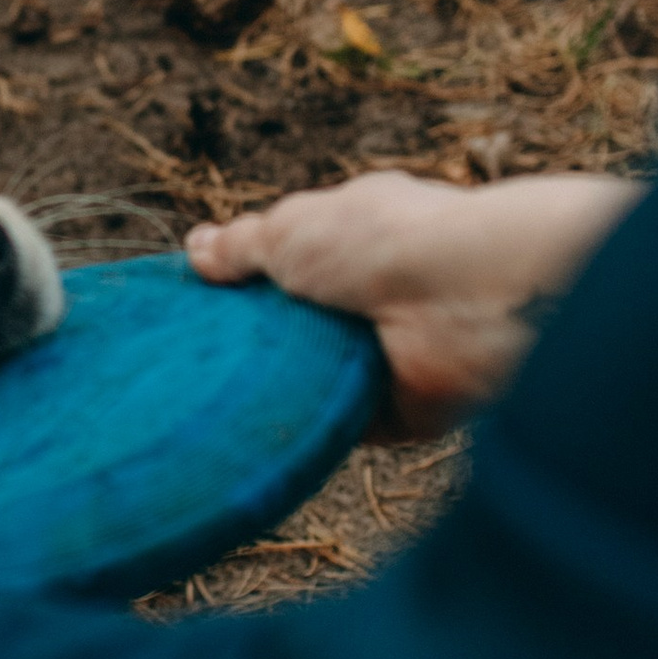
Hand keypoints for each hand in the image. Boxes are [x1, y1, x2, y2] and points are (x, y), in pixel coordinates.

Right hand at [185, 169, 639, 432]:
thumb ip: (242, 244)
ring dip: (277, 385)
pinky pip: (338, 426)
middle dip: (252, 340)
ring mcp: (388, 352)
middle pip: (297, 323)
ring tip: (210, 402)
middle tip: (191, 362)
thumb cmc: (380, 245)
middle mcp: (374, 293)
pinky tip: (261, 431)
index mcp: (356, 236)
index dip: (246, 278)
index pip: (292, 258)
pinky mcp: (399, 410)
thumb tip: (197, 249)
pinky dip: (309, 426)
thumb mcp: (290, 227)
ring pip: (313, 376)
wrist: (466, 303)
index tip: (196, 301)